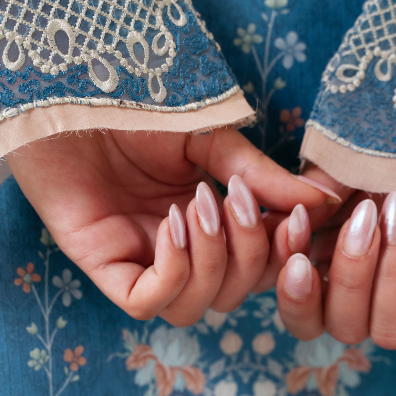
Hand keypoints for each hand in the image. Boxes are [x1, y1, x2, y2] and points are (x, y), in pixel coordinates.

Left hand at [8, 128, 331, 325]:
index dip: (283, 255)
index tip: (300, 218)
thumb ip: (260, 176)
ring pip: (193, 308)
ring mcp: (135, 258)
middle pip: (230, 295)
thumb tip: (322, 203)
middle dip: (249, 255)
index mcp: (204, 221)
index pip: (256, 268)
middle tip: (237, 201)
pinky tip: (173, 225)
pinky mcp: (98, 264)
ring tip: (200, 205)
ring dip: (212, 262)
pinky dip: (173, 272)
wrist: (73, 87)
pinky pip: (146, 304)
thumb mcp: (211, 138)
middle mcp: (171, 248)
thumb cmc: (135, 104)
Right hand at [273, 179, 395, 347]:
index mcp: (338, 275)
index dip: (294, 291)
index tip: (296, 231)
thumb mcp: (344, 169)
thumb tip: (280, 228)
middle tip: (365, 217)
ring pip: (389, 332)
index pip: (304, 317)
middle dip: (349, 275)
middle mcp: (376, 297)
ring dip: (388, 273)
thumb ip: (309, 201)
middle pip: (343, 329)